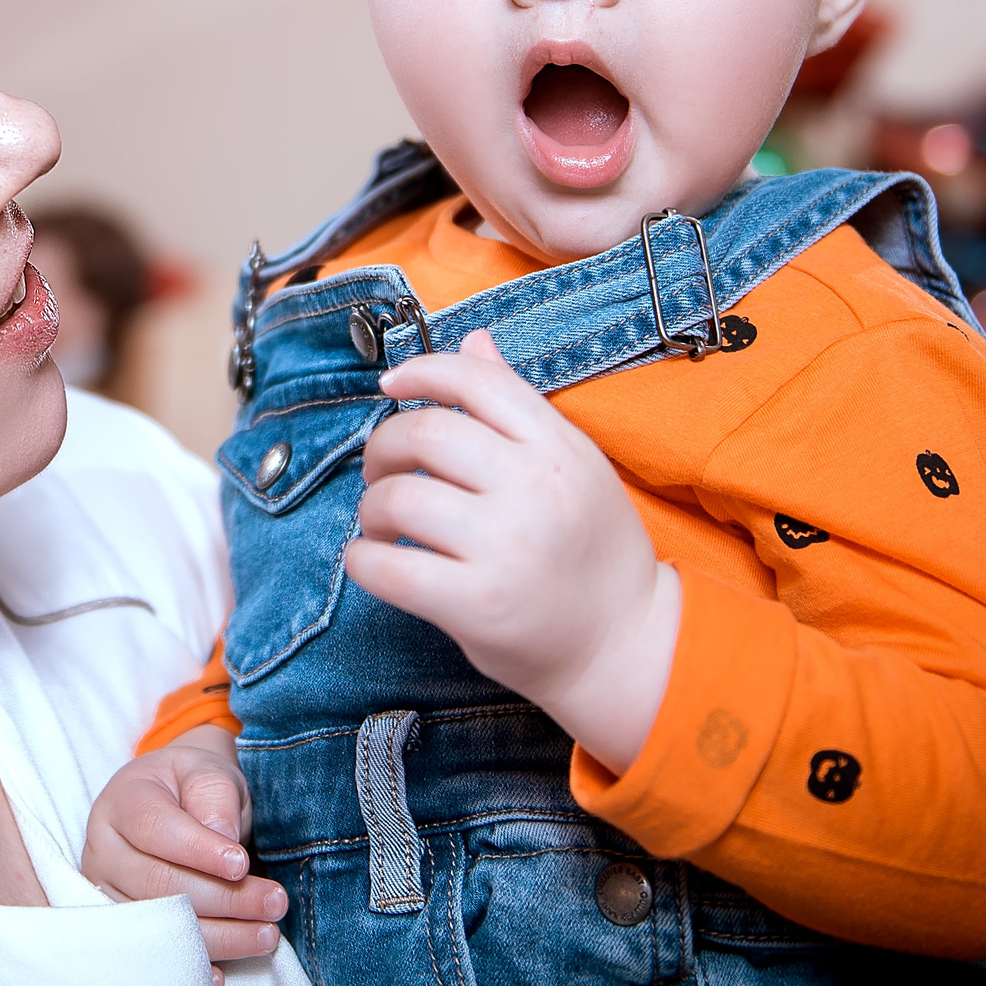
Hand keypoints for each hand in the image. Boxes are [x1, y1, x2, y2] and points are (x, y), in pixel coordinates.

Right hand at [81, 724, 286, 970]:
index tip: (242, 864)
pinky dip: (189, 967)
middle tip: (274, 902)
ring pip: (159, 925)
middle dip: (223, 899)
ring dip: (218, 936)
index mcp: (122, 802)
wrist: (177, 801)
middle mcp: (104, 850)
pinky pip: (154, 953)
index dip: (199, 851)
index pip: (154, 830)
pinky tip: (219, 977)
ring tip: (266, 935)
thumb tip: (222, 838)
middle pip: (159, 884)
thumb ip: (214, 794)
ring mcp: (108, 893)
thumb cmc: (194, 787)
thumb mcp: (209, 772)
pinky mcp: (124, 928)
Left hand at [347, 329, 682, 772]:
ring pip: (399, 498)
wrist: (624, 645)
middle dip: (383, 446)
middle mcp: (536, 489)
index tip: (391, 385)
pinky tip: (374, 560)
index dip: (423, 370)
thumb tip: (473, 340)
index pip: (478, 381)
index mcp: (560, 448)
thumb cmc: (590, 552)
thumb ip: (518, 407)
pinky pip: (387, 567)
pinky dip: (362, 559)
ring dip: (370, 507)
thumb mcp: (574, 466)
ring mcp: (507, 547)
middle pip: (425, 433)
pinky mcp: (478, 605)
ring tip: (381, 524)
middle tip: (381, 472)